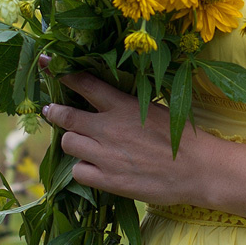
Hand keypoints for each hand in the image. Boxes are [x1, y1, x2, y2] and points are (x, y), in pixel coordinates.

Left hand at [41, 71, 200, 204]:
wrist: (199, 169)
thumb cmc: (181, 136)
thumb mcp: (154, 109)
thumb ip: (126, 104)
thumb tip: (105, 98)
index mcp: (123, 105)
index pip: (83, 83)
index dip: (61, 72)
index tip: (46, 64)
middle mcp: (109, 128)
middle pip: (65, 115)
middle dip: (53, 111)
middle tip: (51, 110)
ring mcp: (106, 156)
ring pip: (67, 143)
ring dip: (70, 141)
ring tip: (79, 142)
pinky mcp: (109, 180)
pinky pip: (77, 172)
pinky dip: (82, 168)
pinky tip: (93, 166)